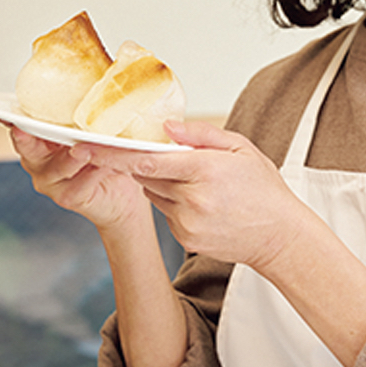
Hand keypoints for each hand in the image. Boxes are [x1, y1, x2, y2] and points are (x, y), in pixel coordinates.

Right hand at [10, 127, 151, 231]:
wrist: (122, 194)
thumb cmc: (106, 157)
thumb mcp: (95, 133)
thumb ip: (86, 119)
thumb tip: (99, 88)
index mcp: (42, 141)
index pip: (25, 128)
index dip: (16, 120)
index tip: (8, 113)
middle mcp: (40, 162)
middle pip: (28, 149)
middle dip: (27, 138)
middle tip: (24, 129)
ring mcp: (52, 182)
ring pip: (57, 168)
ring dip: (72, 158)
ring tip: (83, 150)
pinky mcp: (69, 197)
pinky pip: (79, 185)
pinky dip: (93, 174)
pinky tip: (106, 166)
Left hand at [70, 121, 308, 271]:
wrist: (279, 235)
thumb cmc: (264, 189)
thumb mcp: (242, 148)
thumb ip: (202, 135)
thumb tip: (168, 127)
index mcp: (206, 171)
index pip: (148, 161)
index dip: (115, 153)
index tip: (87, 146)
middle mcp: (192, 199)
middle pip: (147, 176)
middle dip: (147, 163)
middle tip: (161, 156)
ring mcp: (187, 223)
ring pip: (155, 195)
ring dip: (163, 183)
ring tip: (198, 182)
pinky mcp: (185, 239)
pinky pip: (167, 213)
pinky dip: (175, 203)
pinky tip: (203, 202)